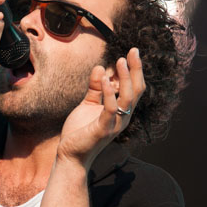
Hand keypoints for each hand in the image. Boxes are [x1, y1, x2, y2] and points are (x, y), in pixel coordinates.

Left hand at [57, 48, 144, 170]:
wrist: (70, 155)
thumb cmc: (80, 132)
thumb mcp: (88, 104)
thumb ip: (95, 88)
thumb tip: (101, 68)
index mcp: (121, 111)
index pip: (134, 88)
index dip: (134, 70)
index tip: (131, 52)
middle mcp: (123, 117)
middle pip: (136, 90)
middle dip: (136, 69)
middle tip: (133, 51)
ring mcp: (115, 124)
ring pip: (127, 98)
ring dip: (125, 78)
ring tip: (120, 61)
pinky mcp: (103, 129)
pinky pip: (110, 109)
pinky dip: (108, 93)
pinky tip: (103, 79)